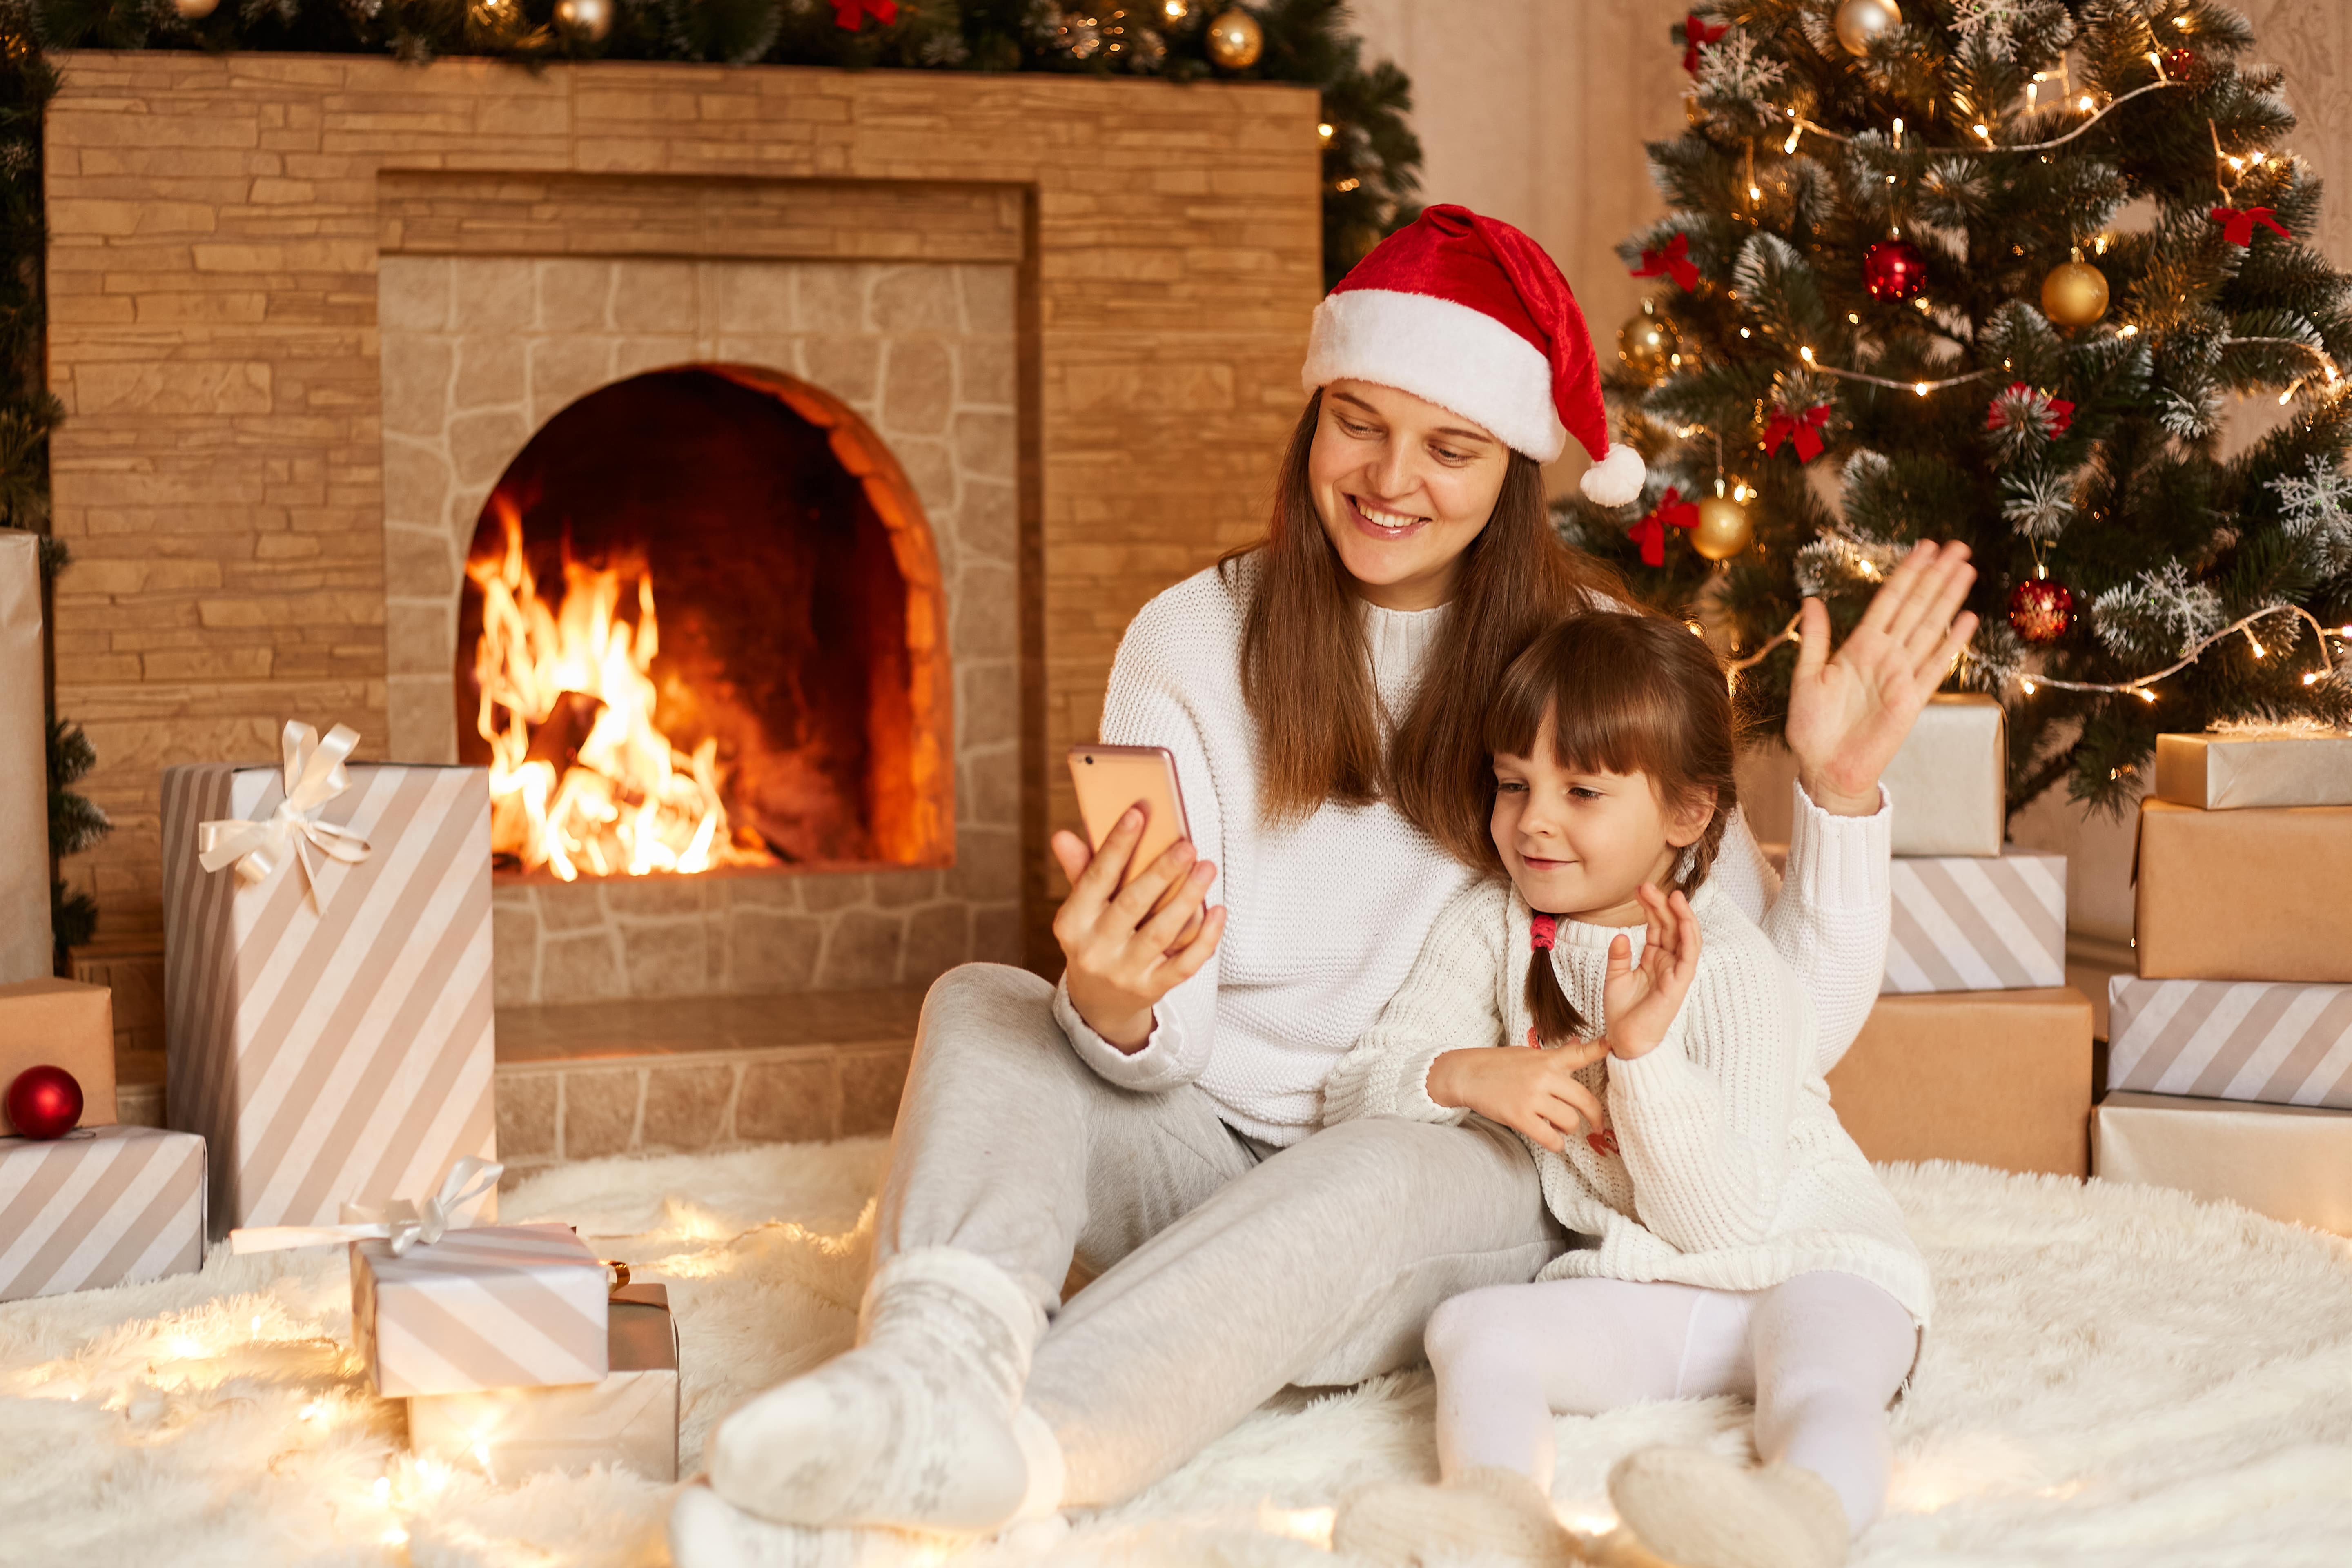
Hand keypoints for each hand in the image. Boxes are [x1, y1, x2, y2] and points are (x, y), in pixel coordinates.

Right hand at [1050, 807, 1224, 1051]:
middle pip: (1132, 904)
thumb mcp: (1081, 910)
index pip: (1096, 877)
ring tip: (1207, 868)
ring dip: (1187, 897)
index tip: (1139, 812)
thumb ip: (1081, 871)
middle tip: (1187, 845)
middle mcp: (1095, 949)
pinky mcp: (1152, 989)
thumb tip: (1064, 835)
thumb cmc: (1095, 939)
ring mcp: (1124, 972)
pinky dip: (1205, 938)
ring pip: (1162, 932)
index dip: (1117, 844)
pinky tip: (1218, 911)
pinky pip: (1184, 963)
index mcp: (1072, 922)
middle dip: (1161, 871)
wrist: (1098, 1003)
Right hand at [1427, 1037, 1610, 1153]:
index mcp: (1548, 1059)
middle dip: (1595, 1117)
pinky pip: (1550, 1138)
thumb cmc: (1499, 1064)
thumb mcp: (1529, 1054)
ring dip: (1569, 1129)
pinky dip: (1556, 1143)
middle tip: (1598, 1125)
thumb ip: (1555, 1056)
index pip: (1580, 1053)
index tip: (1615, 1045)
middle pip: (1584, 1100)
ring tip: (1559, 1127)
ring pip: (1570, 1122)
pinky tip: (1552, 1140)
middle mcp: (1543, 1077)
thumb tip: (1578, 1044)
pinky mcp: (1519, 1116)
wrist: (1467, 1074)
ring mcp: (1532, 1097)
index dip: (1601, 1049)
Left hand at [1602, 885, 1700, 1060]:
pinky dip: (1689, 933)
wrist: (1625, 1040)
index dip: (1651, 907)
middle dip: (1661, 904)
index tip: (1639, 889)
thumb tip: (1620, 935)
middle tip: (1646, 885)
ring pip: (1685, 936)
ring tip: (1670, 894)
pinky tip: (1683, 915)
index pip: (1658, 927)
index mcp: (1654, 959)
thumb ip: (1619, 956)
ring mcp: (1676, 972)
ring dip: (1680, 913)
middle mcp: (1668, 962)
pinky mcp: (1680, 982)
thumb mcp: (1615, 978)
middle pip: (1671, 926)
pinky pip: (1690, 954)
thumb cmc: (1622, 1013)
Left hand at [1785, 540, 1979, 814]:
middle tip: (1957, 546)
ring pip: (1930, 627)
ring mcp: (1901, 675)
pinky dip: (1951, 643)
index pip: (1888, 601)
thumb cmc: (1811, 727)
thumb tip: (1811, 601)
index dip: (1906, 574)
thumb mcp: (1806, 677)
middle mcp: (1884, 655)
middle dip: (1936, 576)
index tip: (1924, 547)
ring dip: (1948, 599)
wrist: (1824, 768)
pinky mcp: (1913, 699)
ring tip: (1966, 569)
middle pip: (1916, 606)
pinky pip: (1935, 665)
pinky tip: (1967, 619)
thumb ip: (1815, 639)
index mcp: (1858, 647)